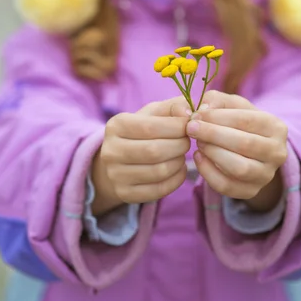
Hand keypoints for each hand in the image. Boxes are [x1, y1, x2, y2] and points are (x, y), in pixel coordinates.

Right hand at [91, 96, 190, 215]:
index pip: (151, 127)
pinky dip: (176, 179)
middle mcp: (110, 151)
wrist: (119, 159)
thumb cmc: (141, 131)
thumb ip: (174, 107)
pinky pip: (159, 190)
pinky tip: (179, 169)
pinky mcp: (124, 193)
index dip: (177, 127)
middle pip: (154, 151)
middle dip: (180, 146)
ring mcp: (115, 175)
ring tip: (181, 155)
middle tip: (187, 142)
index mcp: (116, 125)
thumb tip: (189, 113)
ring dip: (179, 162)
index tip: (189, 126)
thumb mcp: (153, 113)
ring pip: (159, 172)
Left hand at [186, 91, 287, 211]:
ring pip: (239, 168)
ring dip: (213, 154)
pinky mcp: (252, 191)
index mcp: (276, 127)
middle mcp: (277, 153)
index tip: (196, 115)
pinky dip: (208, 172)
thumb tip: (202, 110)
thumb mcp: (231, 106)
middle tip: (191, 129)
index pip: (247, 120)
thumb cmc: (239, 123)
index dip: (218, 117)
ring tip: (199, 143)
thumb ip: (216, 101)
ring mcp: (266, 175)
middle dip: (213, 135)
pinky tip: (199, 158)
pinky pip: (228, 186)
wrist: (250, 152)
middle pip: (244, 144)